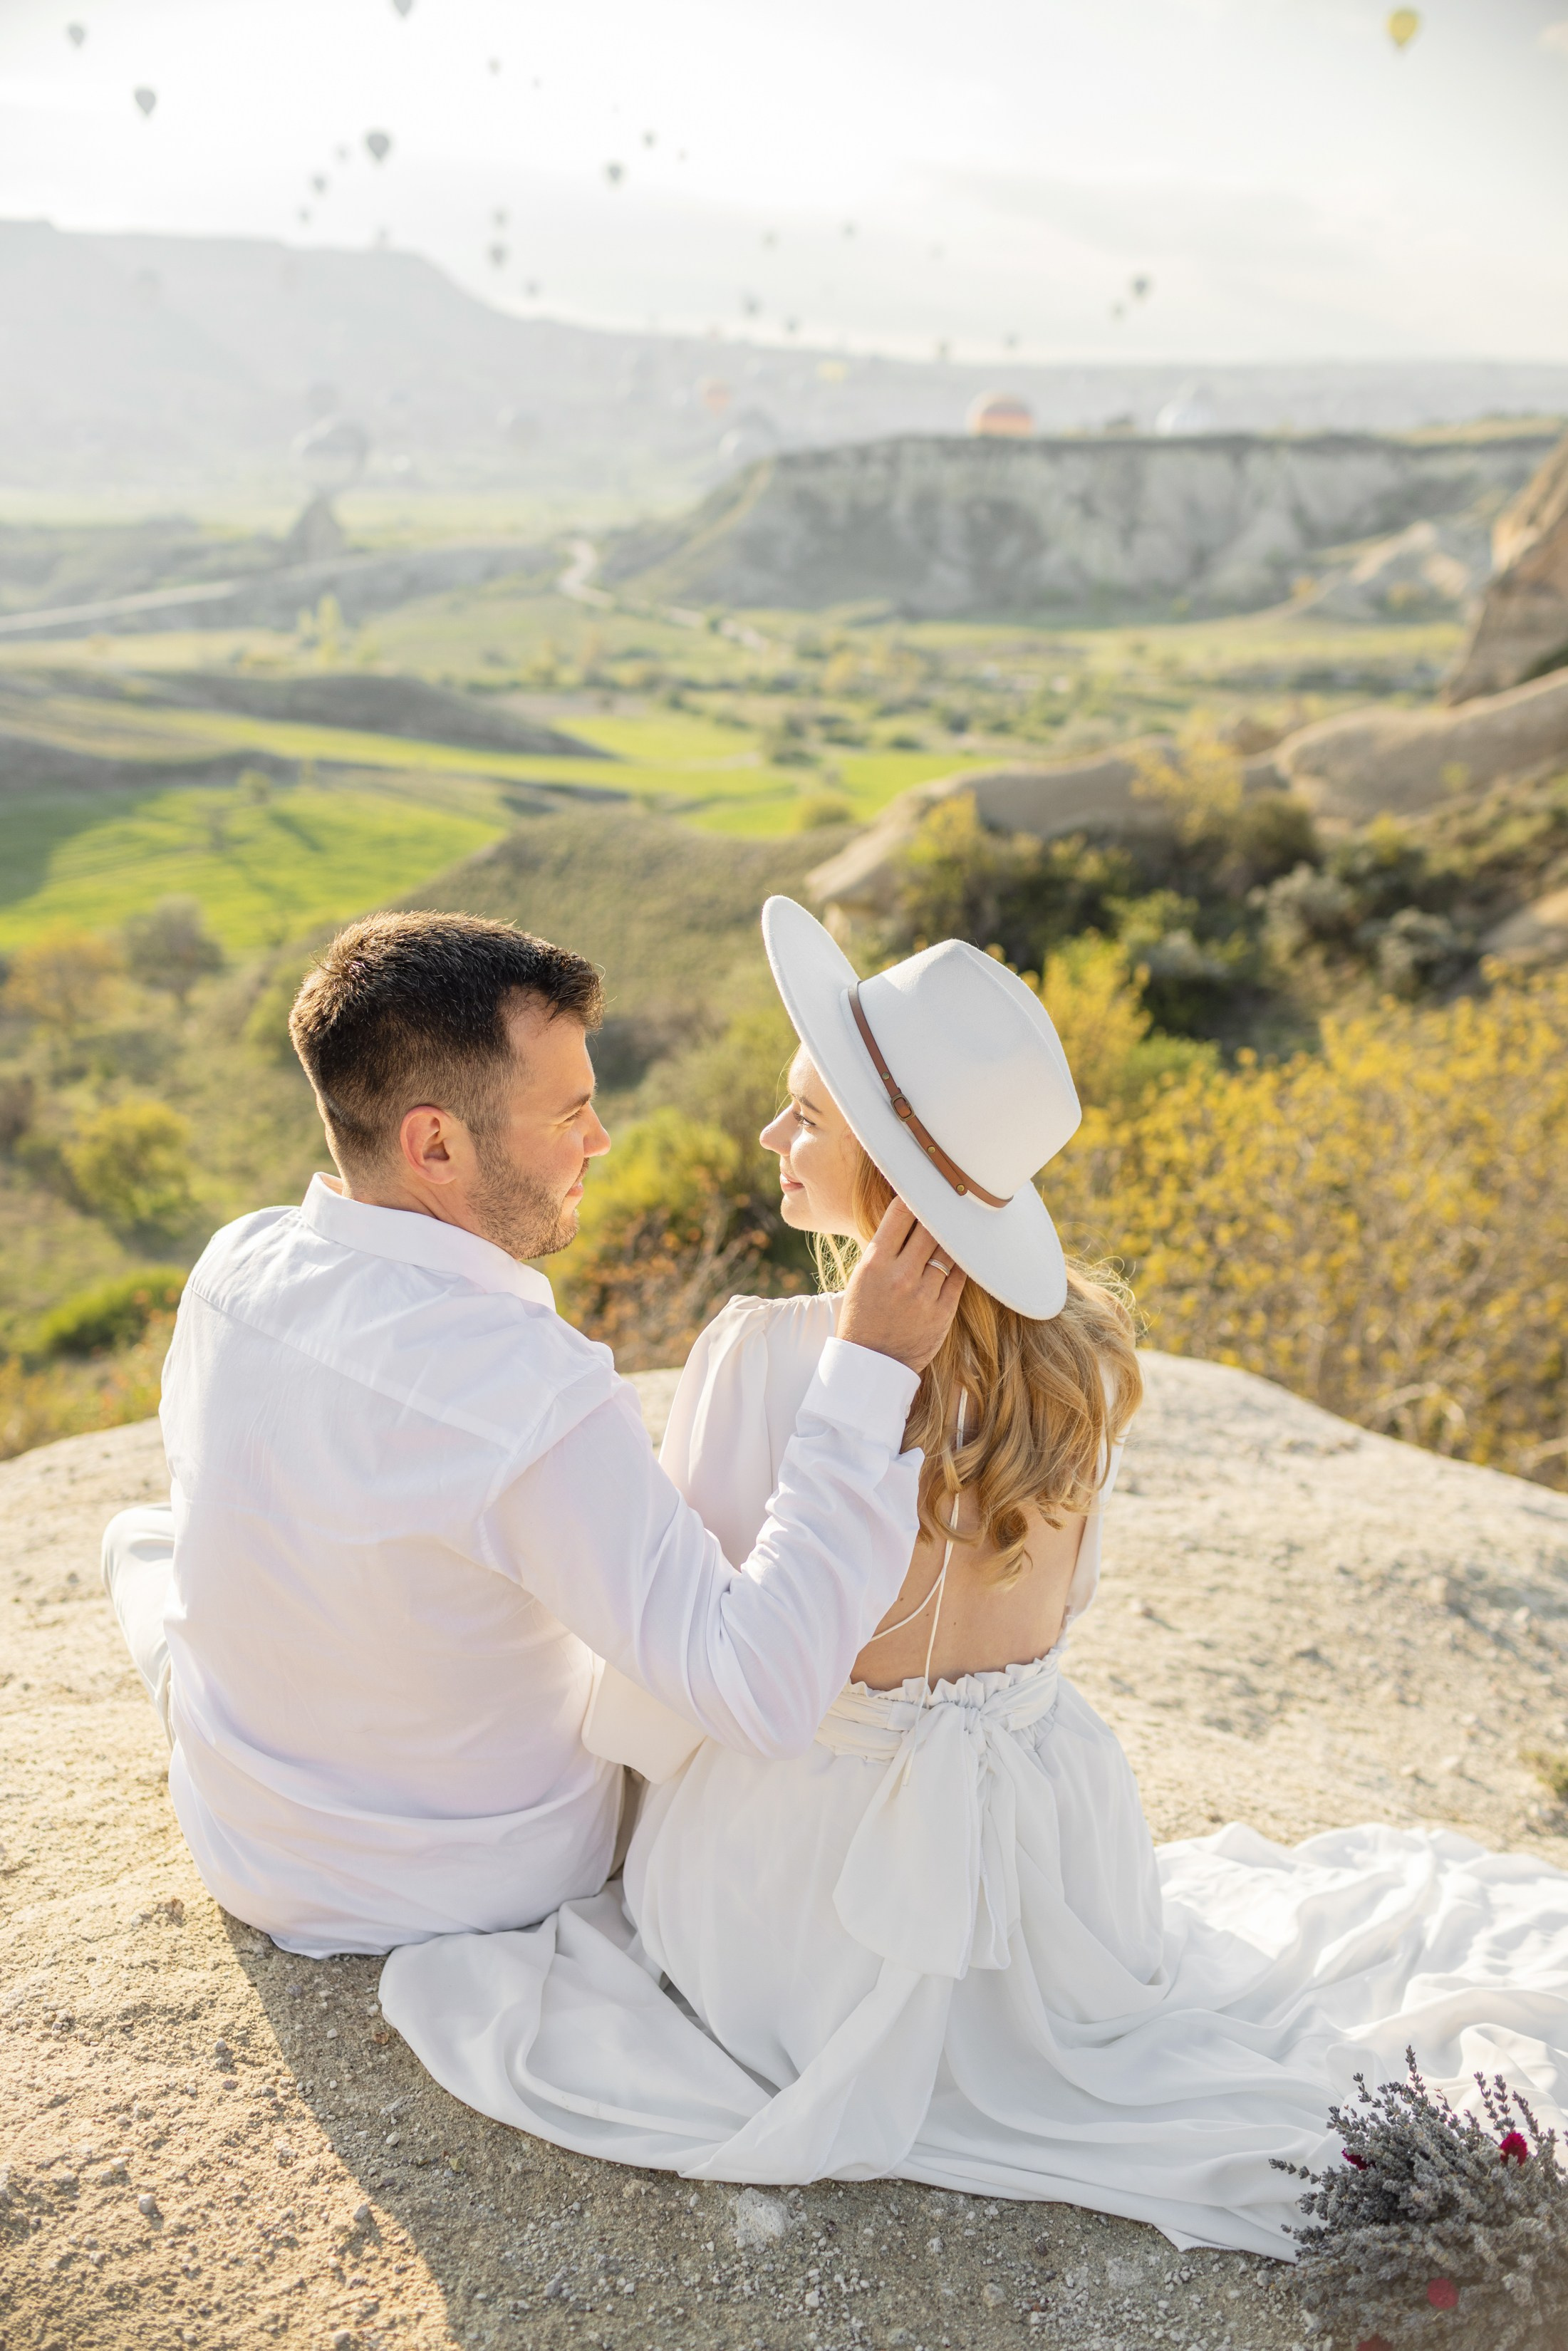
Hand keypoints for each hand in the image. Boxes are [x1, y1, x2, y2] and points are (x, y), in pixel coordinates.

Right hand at [836, 1198, 965, 1374]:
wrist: (871, 1363)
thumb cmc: (862, 1315)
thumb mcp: (862, 1277)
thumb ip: (884, 1248)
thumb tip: (908, 1214)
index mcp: (875, 1264)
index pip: (900, 1214)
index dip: (913, 1195)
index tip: (923, 1186)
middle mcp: (901, 1276)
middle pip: (929, 1227)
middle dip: (938, 1212)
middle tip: (948, 1198)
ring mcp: (924, 1295)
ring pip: (948, 1250)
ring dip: (953, 1235)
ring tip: (959, 1221)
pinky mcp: (943, 1312)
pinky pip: (959, 1276)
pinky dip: (961, 1262)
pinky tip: (963, 1252)